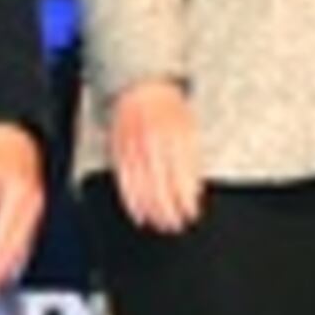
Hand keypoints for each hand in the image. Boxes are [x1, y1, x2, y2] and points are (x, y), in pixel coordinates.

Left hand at [0, 121, 44, 298]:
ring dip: (8, 267)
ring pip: (23, 246)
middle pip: (15, 250)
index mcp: (17, 199)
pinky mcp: (35, 207)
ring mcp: (37, 208)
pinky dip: (16, 254)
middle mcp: (31, 207)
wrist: (16, 130)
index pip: (2, 243)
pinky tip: (7, 263)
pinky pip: (27, 237)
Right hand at [106, 80, 202, 235]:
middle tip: (176, 225)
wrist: (143, 89)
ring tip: (160, 224)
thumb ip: (193, 158)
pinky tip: (140, 215)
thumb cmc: (170, 110)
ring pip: (143, 188)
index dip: (186, 200)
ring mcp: (134, 149)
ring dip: (153, 211)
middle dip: (169, 211)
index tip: (191, 214)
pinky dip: (132, 202)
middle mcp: (154, 145)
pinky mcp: (119, 153)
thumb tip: (195, 190)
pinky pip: (125, 183)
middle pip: (162, 187)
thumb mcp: (190, 128)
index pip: (181, 177)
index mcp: (175, 138)